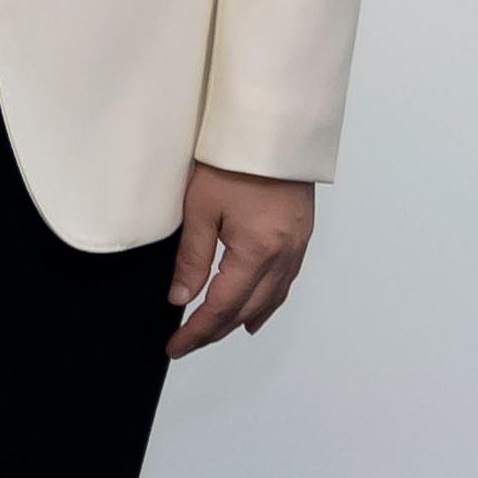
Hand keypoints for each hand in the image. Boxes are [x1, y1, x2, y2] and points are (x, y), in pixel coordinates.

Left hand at [167, 164, 316, 358]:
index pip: (222, 307)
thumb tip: (180, 298)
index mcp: (258, 251)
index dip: (197, 331)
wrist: (273, 130)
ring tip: (215, 334)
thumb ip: (192, 259)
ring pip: (270, 299)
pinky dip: (266, 302)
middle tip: (187, 343)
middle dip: (215, 330)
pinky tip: (254, 311)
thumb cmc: (234, 162)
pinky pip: (285, 282)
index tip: (175, 347)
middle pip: (248, 309)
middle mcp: (284, 255)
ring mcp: (298, 246)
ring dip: (241, 319)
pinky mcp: (301, 236)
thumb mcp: (200, 210)